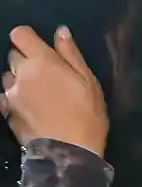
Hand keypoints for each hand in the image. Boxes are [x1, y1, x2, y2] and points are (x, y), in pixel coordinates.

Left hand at [0, 25, 108, 156]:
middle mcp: (20, 75)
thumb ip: (71, 54)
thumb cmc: (86, 114)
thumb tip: (60, 31)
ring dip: (19, 80)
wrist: (69, 155)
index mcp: (41, 62)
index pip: (19, 35)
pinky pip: (6, 99)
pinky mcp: (7, 115)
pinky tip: (30, 109)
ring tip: (37, 94)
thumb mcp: (88, 80)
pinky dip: (14, 99)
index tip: (40, 47)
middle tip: (45, 74)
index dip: (28, 38)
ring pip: (8, 78)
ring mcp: (10, 96)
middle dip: (25, 59)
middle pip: (13, 55)